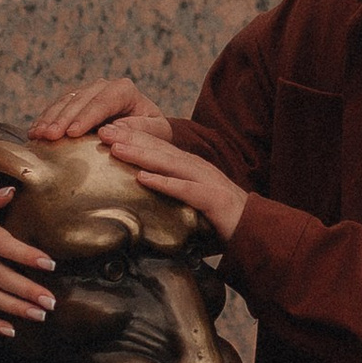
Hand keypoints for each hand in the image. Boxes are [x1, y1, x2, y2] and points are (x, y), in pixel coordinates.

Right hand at [31, 73, 171, 142]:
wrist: (147, 131)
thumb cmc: (153, 133)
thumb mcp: (155, 133)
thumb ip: (137, 130)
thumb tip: (108, 133)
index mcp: (124, 90)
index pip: (102, 102)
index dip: (85, 117)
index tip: (72, 133)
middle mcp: (104, 86)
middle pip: (79, 101)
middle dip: (62, 119)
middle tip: (48, 136)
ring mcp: (88, 92)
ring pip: (65, 102)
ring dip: (49, 119)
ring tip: (36, 135)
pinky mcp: (76, 102)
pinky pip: (57, 108)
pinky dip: (45, 120)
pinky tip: (34, 132)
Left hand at [96, 118, 245, 244]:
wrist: (258, 232)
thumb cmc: (222, 219)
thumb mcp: (192, 201)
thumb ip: (170, 195)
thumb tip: (141, 195)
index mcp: (191, 168)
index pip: (158, 147)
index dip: (133, 137)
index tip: (106, 131)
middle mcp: (198, 169)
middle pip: (160, 150)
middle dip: (130, 139)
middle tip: (103, 131)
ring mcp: (207, 182)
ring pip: (169, 164)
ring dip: (141, 155)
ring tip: (116, 148)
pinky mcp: (213, 200)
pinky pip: (185, 190)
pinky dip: (164, 183)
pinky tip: (143, 179)